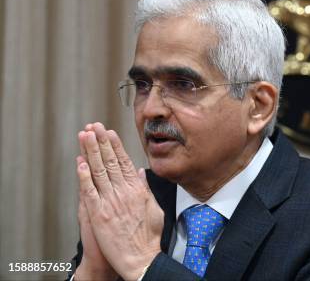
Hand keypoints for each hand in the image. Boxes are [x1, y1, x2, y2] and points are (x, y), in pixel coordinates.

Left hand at [77, 123, 163, 280]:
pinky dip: (83, 176)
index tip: (109, 132)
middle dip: (101, 142)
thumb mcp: (154, 209)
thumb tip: (140, 174)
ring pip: (98, 171)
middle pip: (110, 161)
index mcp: (137, 190)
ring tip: (85, 136)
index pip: (124, 162)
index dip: (115, 145)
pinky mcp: (99, 214)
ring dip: (91, 151)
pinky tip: (79, 162)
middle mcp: (124, 192)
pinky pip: (89, 191)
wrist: (141, 259)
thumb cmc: (149, 238)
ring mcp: (111, 202)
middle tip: (94, 126)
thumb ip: (145, 189)